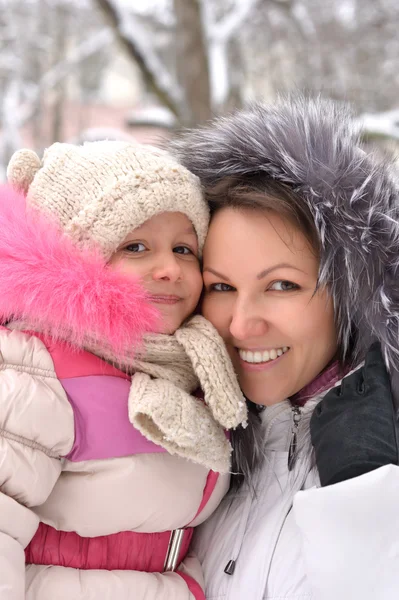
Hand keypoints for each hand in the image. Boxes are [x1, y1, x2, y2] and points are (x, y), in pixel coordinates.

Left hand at [310, 343, 398, 486]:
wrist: (359, 482)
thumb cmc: (386, 458)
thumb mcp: (395, 429)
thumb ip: (391, 411)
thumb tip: (387, 402)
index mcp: (376, 398)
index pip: (374, 370)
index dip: (374, 358)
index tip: (374, 350)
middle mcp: (352, 398)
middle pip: (355, 379)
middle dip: (360, 376)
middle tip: (364, 378)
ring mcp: (332, 410)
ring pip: (337, 391)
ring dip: (344, 391)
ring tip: (349, 395)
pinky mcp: (319, 424)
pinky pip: (323, 406)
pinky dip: (330, 404)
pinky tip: (333, 407)